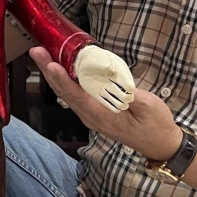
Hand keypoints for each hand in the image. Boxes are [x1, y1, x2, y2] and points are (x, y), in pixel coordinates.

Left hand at [31, 47, 182, 160]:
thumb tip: (121, 85)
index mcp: (103, 116)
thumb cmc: (156, 125)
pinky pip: (74, 95)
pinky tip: (59, 68)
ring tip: (42, 55)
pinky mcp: (94, 112)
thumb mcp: (151, 109)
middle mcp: (91, 117)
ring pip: (67, 94)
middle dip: (49, 72)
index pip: (77, 96)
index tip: (50, 65)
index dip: (62, 80)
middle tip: (37, 52)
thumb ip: (135, 97)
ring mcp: (91, 115)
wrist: (160, 144)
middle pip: (65, 93)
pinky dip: (64, 80)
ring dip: (53, 75)